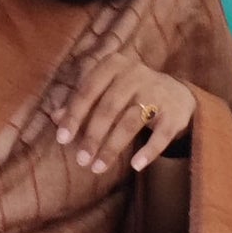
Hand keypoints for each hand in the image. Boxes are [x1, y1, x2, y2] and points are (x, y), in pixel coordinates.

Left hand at [56, 55, 193, 174]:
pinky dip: (149, 151)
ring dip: (112, 147)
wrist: (176, 93)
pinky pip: (161, 135)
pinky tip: (136, 166)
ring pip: (130, 122)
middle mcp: (135, 74)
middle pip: (109, 108)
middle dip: (92, 136)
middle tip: (81, 160)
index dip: (74, 116)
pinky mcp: (174, 113)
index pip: (88, 91)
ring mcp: (157, 92)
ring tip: (97, 167)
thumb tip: (54, 117)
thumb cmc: (129, 93)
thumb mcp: (106, 90)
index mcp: (113, 65)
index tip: (62, 139)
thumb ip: (82, 102)